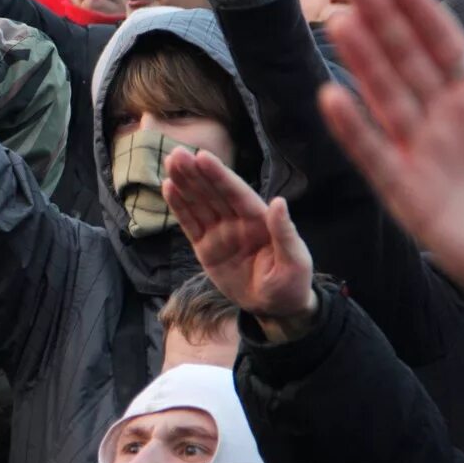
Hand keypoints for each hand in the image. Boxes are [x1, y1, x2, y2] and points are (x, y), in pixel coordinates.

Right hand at [162, 148, 316, 341]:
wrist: (275, 309)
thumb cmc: (291, 284)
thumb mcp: (295, 261)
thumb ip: (285, 232)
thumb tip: (279, 202)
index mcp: (259, 220)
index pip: (236, 193)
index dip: (220, 175)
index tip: (203, 156)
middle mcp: (237, 221)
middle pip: (213, 193)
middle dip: (196, 173)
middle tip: (178, 153)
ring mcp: (219, 233)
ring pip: (198, 204)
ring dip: (184, 183)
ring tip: (170, 163)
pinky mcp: (205, 248)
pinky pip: (189, 224)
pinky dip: (178, 207)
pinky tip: (168, 188)